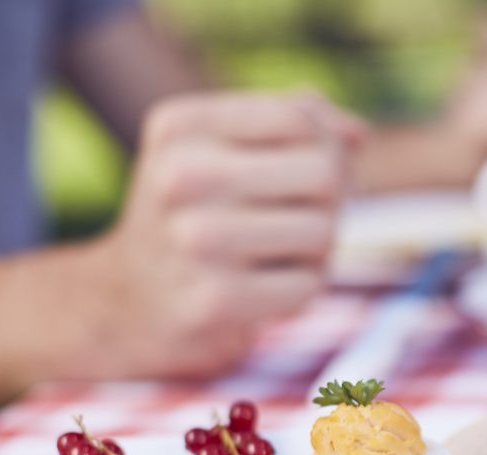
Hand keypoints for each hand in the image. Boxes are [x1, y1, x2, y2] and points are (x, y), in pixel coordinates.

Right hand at [90, 91, 365, 378]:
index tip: (301, 174)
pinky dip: (300, 291)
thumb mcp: (226, 152)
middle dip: (330, 202)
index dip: (326, 147)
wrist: (129, 304)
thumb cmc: (198, 216)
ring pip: (322, 231)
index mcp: (180, 126)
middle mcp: (178, 176)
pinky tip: (262, 290)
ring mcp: (192, 240)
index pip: (300, 117)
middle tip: (296, 220)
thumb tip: (358, 135)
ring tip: (276, 256)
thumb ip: (298, 126)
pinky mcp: (212, 301)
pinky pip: (307, 286)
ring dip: (318, 251)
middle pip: (324, 173)